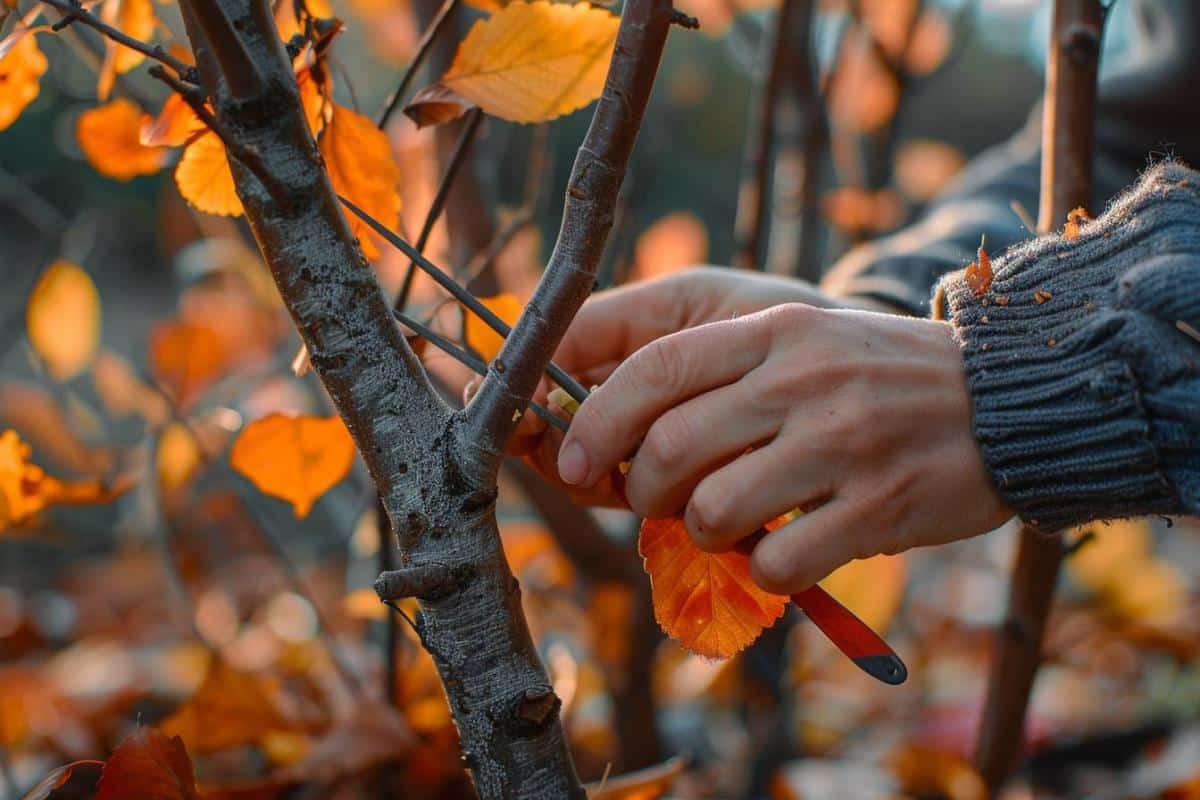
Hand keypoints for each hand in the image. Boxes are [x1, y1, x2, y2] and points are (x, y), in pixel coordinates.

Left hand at [554, 303, 1012, 592]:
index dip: (595, 420)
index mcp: (774, 330)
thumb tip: (605, 426)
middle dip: (639, 490)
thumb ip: (712, 370)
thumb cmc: (877, 376)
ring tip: (727, 525)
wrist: (1008, 399)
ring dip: (699, 533)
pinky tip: (780, 552)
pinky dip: (761, 570)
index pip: (655, 369)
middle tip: (654, 501)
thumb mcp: (798, 339)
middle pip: (670, 447)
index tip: (570, 462)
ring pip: (714, 510)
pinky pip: (778, 561)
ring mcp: (843, 443)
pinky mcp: (878, 507)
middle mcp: (802, 379)